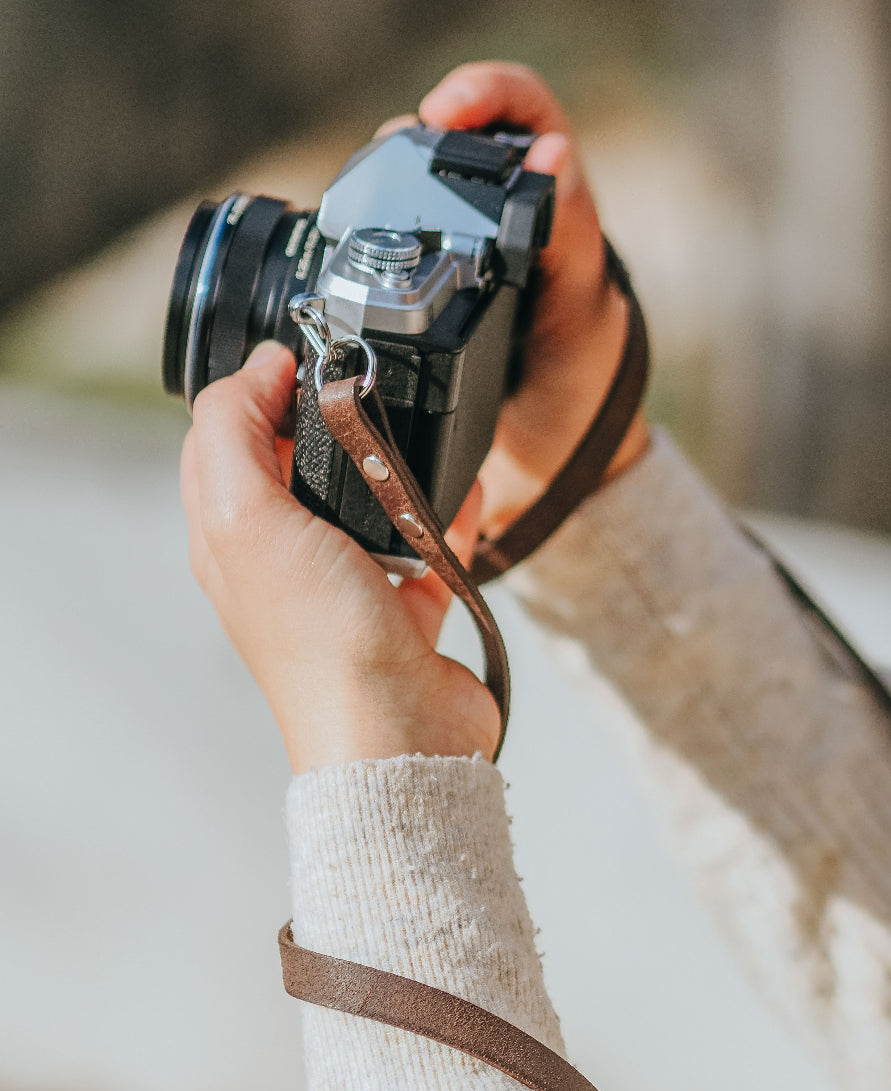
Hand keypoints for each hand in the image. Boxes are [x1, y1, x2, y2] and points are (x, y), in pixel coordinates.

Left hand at [180, 342, 500, 773]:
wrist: (398, 729)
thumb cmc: (320, 636)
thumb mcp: (245, 515)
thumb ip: (233, 430)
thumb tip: (255, 369)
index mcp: (230, 538)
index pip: (221, 442)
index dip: (253, 392)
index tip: (301, 361)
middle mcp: (283, 561)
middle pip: (298, 466)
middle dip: (332, 425)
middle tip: (364, 396)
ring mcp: (347, 586)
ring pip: (368, 503)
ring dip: (397, 468)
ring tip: (421, 439)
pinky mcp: (406, 609)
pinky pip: (429, 545)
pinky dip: (449, 517)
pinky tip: (469, 493)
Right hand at [379, 62, 650, 536]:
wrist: (551, 467)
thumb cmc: (583, 387)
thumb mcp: (583, 312)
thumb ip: (572, 239)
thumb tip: (554, 154)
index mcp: (557, 214)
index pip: (526, 115)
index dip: (485, 95)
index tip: (443, 114)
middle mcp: (505, 226)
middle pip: (452, 143)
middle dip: (413, 140)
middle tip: (387, 162)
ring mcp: (461, 261)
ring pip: (411, 191)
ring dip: (380, 183)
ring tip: (357, 203)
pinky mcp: (422, 302)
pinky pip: (385, 251)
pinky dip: (359, 241)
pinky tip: (340, 254)